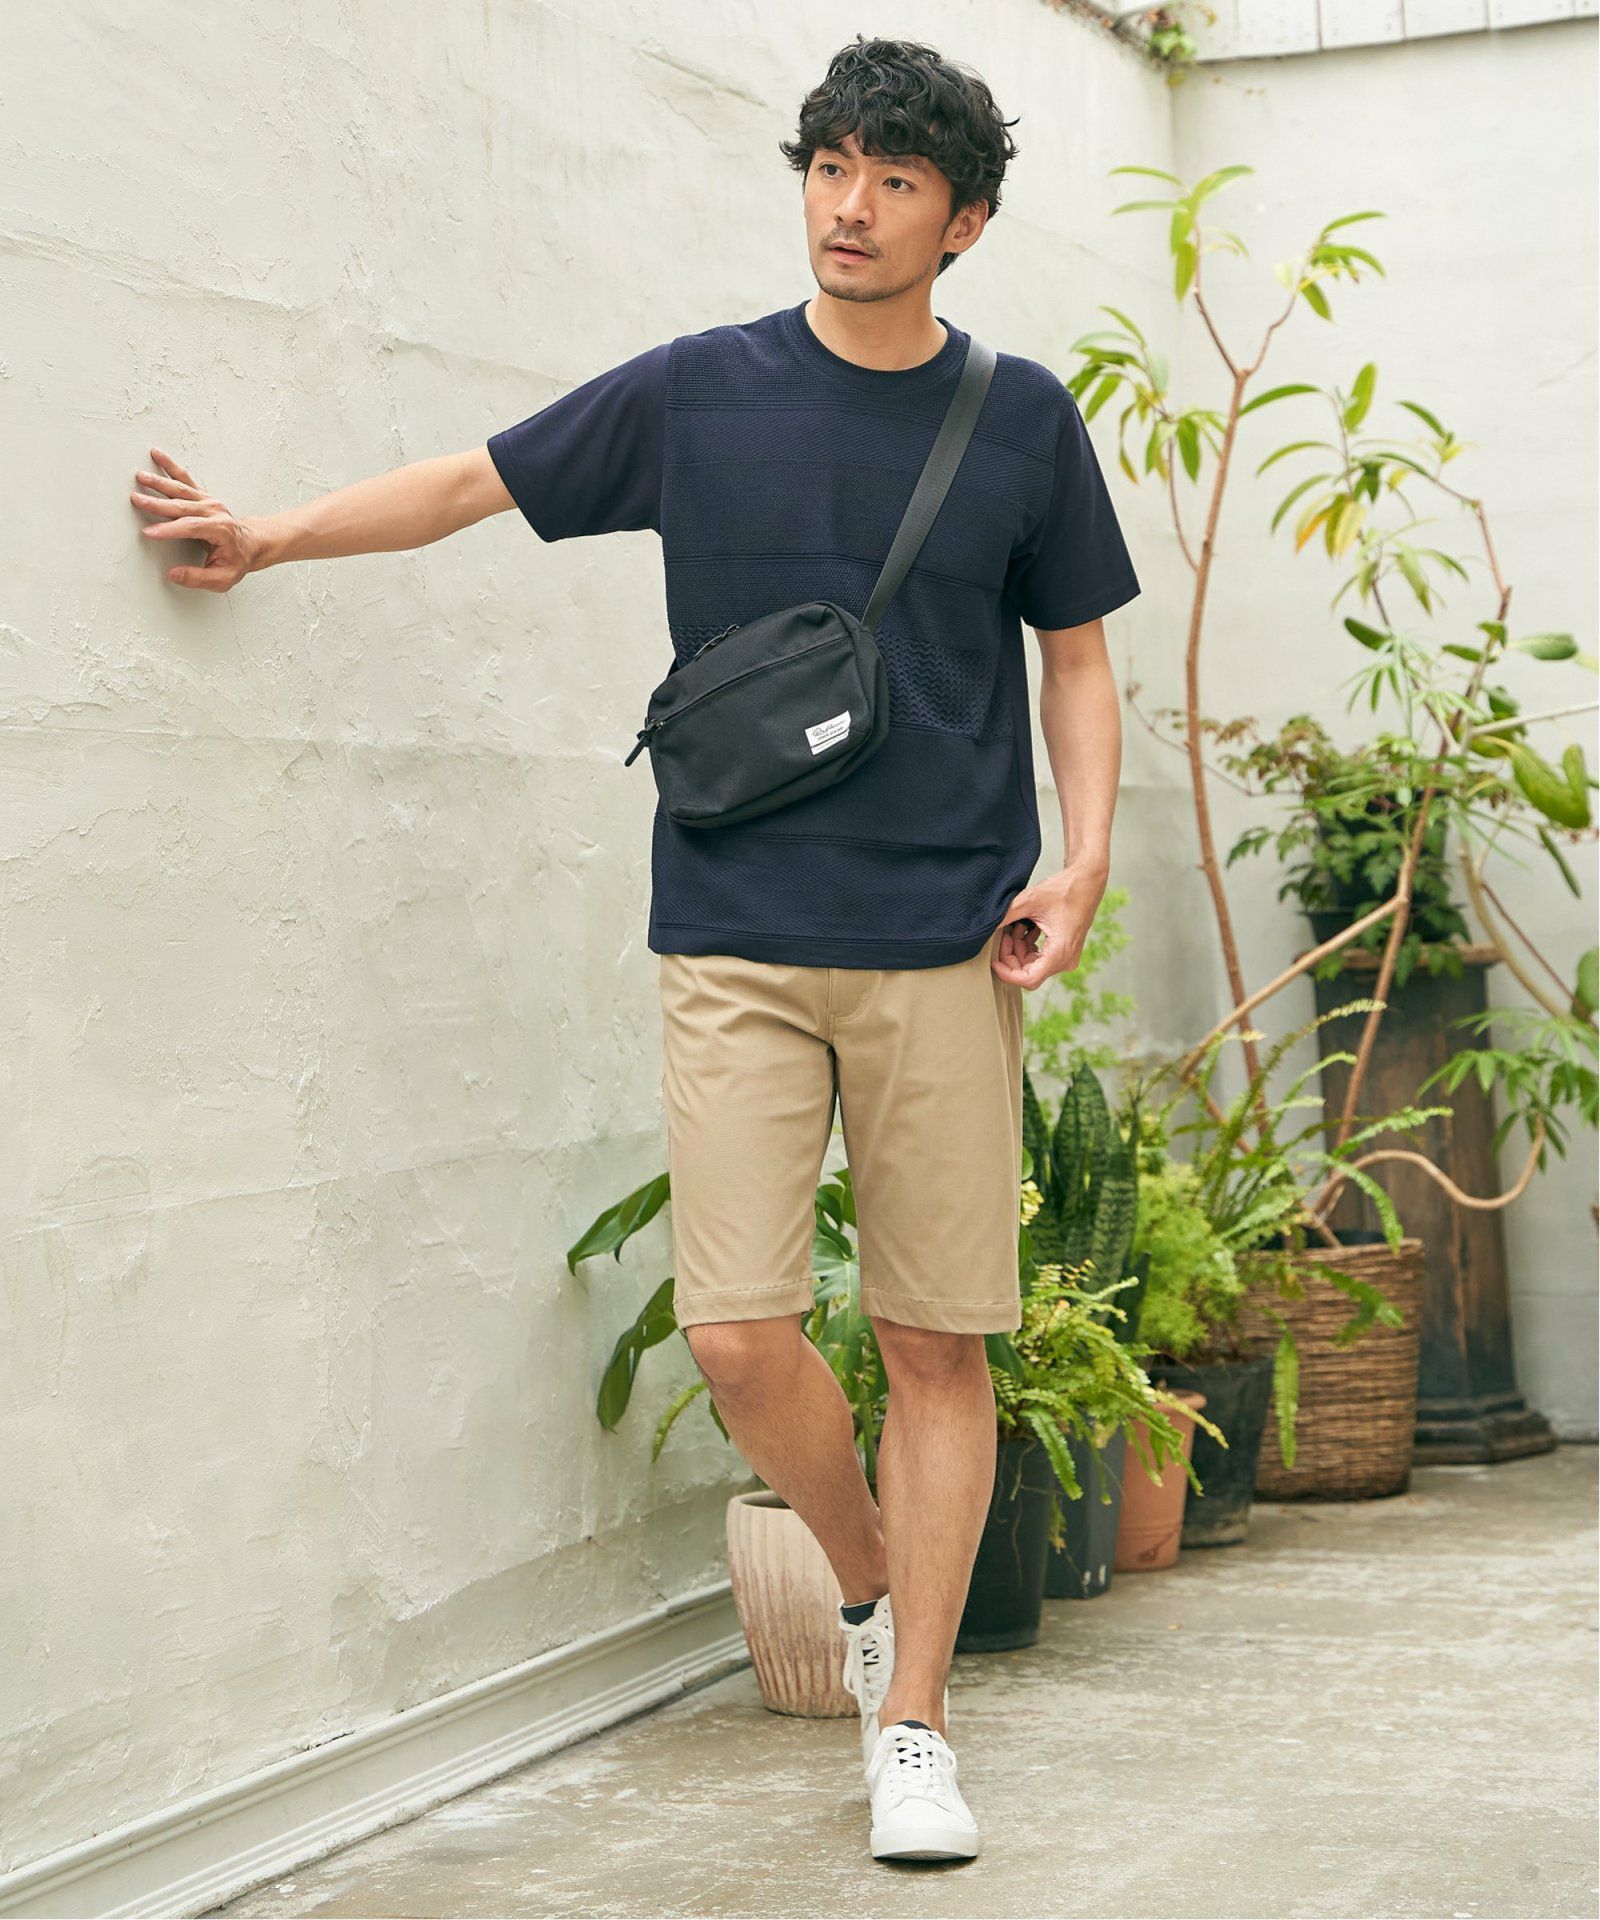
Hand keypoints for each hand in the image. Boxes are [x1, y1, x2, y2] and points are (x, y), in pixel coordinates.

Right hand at [130, 447, 259, 590]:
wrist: (251, 544)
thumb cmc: (237, 561)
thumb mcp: (223, 578)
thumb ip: (198, 578)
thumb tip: (174, 575)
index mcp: (219, 530)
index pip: (190, 528)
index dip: (169, 530)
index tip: (149, 532)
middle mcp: (213, 511)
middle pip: (181, 505)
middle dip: (156, 503)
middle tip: (136, 499)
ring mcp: (208, 501)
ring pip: (180, 489)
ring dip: (158, 482)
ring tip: (140, 476)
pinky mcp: (203, 496)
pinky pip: (184, 478)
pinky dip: (169, 466)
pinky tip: (156, 454)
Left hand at [991, 859, 1109, 989]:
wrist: (1087, 881)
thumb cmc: (1065, 889)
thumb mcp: (1029, 901)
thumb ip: (1005, 917)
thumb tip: (986, 927)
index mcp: (1060, 952)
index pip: (1029, 979)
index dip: (1007, 973)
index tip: (994, 961)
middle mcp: (1066, 960)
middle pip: (1029, 973)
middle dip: (1011, 957)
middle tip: (1003, 935)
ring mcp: (1066, 957)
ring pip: (1033, 965)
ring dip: (1018, 949)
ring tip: (1015, 926)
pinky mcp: (1064, 951)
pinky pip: (1040, 957)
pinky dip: (1028, 946)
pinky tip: (1025, 928)